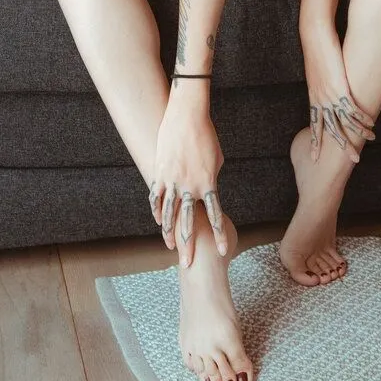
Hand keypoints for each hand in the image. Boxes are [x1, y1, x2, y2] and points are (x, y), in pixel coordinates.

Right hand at [149, 95, 226, 267]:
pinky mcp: (160, 173)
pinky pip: (156, 196)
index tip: (223, 252)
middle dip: (188, 245)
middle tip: (188, 264)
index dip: (219, 235)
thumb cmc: (207, 135)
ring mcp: (172, 180)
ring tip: (169, 246)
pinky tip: (158, 221)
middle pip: (188, 222)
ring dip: (169, 232)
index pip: (215, 215)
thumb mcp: (216, 160)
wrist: (188, 116)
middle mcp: (189, 186)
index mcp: (208, 183)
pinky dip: (157, 210)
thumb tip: (209, 190)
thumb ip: (212, 179)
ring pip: (169, 213)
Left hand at [300, 22, 374, 163]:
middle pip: (331, 130)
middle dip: (342, 146)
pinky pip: (353, 109)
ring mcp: (330, 96)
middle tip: (352, 159)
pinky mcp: (340, 89)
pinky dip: (363, 117)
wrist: (314, 37)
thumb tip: (328, 85)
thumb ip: (323, 81)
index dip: (315, 141)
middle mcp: (320, 100)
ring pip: (345, 122)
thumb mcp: (318, 71)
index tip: (314, 156)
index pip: (315, 124)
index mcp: (314, 97)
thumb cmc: (316, 49)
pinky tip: (371, 123)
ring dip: (359, 133)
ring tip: (371, 140)